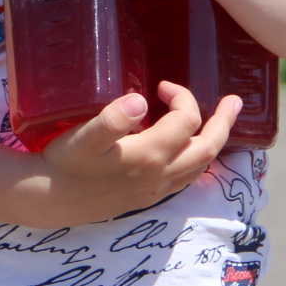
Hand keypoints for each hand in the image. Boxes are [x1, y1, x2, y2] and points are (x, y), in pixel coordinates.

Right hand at [30, 83, 241, 227]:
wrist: (50, 199)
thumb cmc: (65, 162)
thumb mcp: (83, 136)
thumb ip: (112, 119)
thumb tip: (139, 100)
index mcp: (150, 155)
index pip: (186, 120)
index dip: (182, 96)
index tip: (162, 85)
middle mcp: (160, 176)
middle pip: (207, 148)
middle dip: (224, 123)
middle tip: (235, 101)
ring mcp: (156, 190)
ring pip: (200, 167)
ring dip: (215, 143)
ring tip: (222, 124)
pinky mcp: (147, 198)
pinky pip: (187, 180)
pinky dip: (198, 161)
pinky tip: (192, 153)